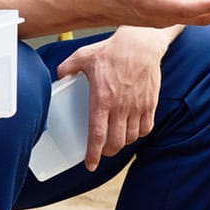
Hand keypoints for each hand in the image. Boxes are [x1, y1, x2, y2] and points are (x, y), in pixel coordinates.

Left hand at [55, 28, 169, 170]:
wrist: (141, 43)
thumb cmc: (112, 50)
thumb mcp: (84, 56)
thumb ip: (68, 67)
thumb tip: (59, 75)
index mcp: (102, 99)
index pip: (97, 134)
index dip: (92, 154)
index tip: (89, 165)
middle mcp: (120, 107)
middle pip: (115, 142)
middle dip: (107, 152)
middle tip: (102, 150)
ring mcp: (137, 106)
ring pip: (131, 138)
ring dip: (123, 143)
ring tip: (117, 140)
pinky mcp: (150, 103)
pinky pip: (146, 128)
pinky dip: (139, 134)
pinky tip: (133, 131)